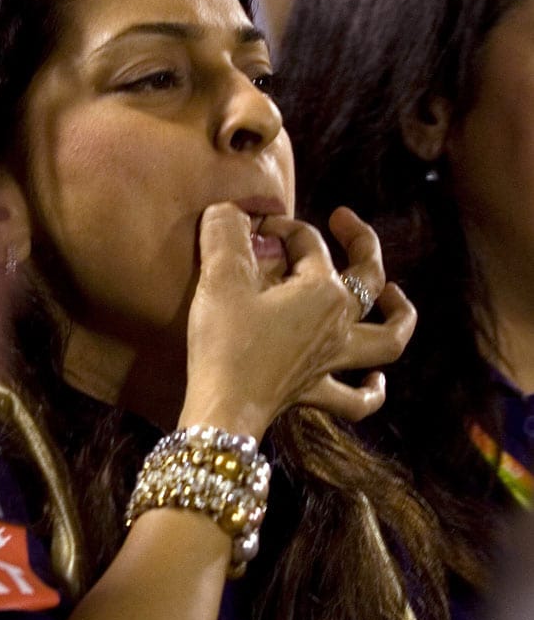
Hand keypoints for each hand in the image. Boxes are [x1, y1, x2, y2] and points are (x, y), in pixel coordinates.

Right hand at [179, 202, 414, 438]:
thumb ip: (225, 234)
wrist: (222, 408)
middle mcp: (339, 324)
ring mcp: (332, 362)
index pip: (309, 243)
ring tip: (395, 297)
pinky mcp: (314, 393)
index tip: (252, 228)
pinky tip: (375, 381)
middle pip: (368, 278)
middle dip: (361, 242)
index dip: (281, 226)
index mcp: (323, 290)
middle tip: (343, 219)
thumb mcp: (220, 279)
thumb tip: (230, 211)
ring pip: (386, 340)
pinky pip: (356, 400)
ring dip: (398, 317)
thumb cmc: (224, 342)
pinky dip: (371, 390)